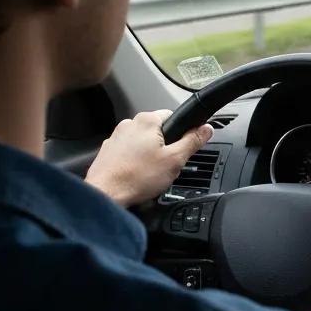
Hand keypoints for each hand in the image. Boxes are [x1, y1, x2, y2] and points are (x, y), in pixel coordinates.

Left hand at [85, 110, 213, 207]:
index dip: (182, 132)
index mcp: (147, 121)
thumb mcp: (175, 160)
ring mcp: (115, 137)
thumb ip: (193, 141)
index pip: (173, 116)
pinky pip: (128, 152)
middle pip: (157, 130)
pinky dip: (134, 161)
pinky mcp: (107, 151)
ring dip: (149, 153)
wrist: (105, 195)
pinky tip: (137, 175)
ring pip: (142, 141)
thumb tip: (206, 129)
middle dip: (165, 145)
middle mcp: (129, 124)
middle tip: (167, 164)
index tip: (182, 147)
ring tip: (150, 172)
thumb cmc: (137, 178)